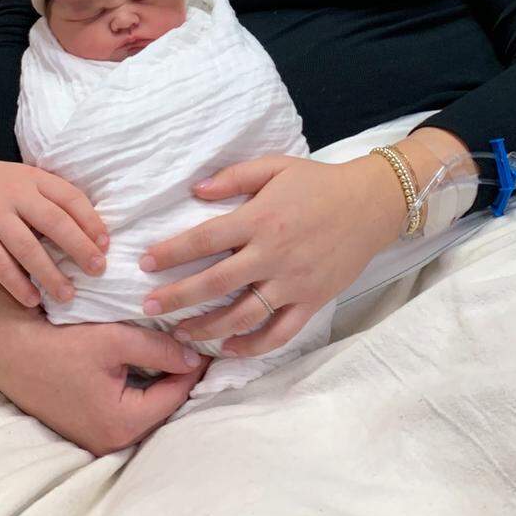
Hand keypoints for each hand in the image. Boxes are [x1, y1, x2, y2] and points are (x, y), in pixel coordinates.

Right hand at [0, 161, 108, 309]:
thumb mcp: (21, 180)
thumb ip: (48, 196)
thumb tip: (89, 225)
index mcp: (33, 178)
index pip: (70, 197)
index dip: (91, 221)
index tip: (106, 243)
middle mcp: (15, 194)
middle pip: (54, 222)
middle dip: (79, 248)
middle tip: (99, 270)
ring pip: (28, 248)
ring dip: (51, 274)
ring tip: (68, 295)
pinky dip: (17, 283)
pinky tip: (33, 299)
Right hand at [0, 276, 206, 453]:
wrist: (11, 353)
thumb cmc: (60, 345)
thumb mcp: (115, 339)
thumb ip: (158, 350)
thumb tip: (194, 357)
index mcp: (122, 424)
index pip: (176, 395)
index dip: (194, 366)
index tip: (208, 342)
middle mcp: (113, 442)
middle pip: (163, 407)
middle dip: (180, 376)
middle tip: (195, 344)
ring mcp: (99, 440)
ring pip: (147, 409)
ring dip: (161, 383)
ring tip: (175, 350)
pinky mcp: (89, 430)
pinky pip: (129, 410)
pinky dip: (141, 389)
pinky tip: (148, 363)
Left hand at [137, 152, 411, 356]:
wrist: (370, 204)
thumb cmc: (318, 182)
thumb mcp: (275, 167)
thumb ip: (234, 177)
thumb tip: (195, 191)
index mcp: (260, 219)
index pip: (205, 239)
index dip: (172, 253)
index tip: (145, 263)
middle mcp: (273, 254)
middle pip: (215, 283)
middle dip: (177, 297)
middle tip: (148, 307)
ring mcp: (293, 282)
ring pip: (243, 315)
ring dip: (208, 328)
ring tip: (181, 333)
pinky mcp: (311, 301)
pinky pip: (279, 332)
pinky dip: (253, 346)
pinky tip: (230, 349)